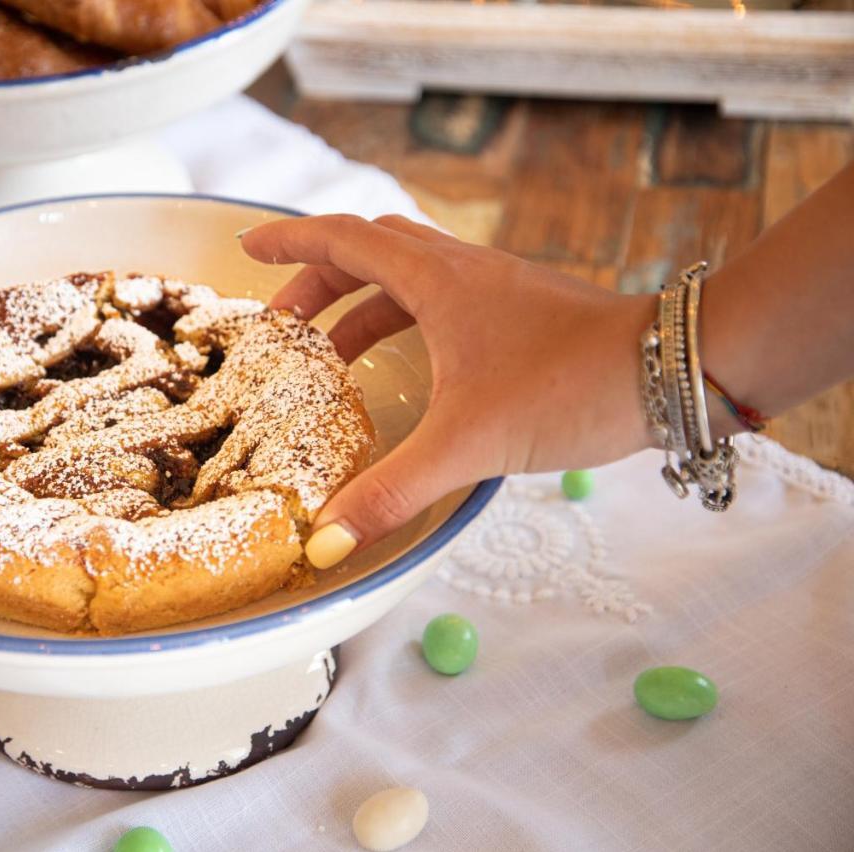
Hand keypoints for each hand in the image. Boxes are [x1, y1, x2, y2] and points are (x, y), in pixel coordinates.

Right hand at [240, 214, 657, 566]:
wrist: (671, 371)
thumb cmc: (569, 387)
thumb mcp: (467, 444)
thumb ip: (391, 493)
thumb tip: (325, 542)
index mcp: (438, 280)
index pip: (345, 239)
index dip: (291, 242)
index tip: (248, 251)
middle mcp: (462, 270)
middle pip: (371, 252)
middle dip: (320, 283)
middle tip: (286, 327)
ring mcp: (495, 286)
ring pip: (410, 273)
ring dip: (363, 303)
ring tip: (332, 356)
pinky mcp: (520, 310)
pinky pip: (442, 298)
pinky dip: (405, 320)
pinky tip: (408, 368)